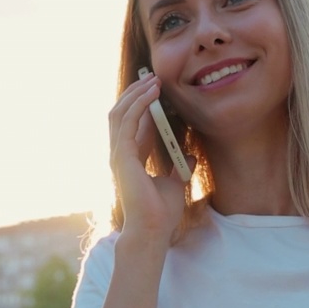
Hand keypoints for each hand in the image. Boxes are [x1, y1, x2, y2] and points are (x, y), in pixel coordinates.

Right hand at [108, 73, 192, 244]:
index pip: (133, 125)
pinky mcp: (122, 156)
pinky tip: (152, 94)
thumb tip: (190, 155)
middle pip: (121, 114)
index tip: (158, 91)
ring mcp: (119, 155)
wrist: (154, 229)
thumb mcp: (175, 183)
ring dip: (136, 95)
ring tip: (153, 81)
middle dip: (135, 94)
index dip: (144, 106)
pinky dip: (138, 105)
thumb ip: (178, 167)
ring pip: (120, 113)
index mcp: (131, 160)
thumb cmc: (161, 212)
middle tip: (153, 78)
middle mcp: (121, 155)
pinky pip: (127, 122)